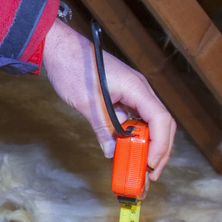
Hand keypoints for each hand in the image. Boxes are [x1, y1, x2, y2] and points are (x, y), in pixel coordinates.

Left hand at [39, 20, 174, 179]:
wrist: (60, 47)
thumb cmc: (72, 67)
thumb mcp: (87, 103)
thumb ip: (102, 127)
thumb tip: (111, 152)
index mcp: (136, 87)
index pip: (160, 119)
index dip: (160, 144)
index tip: (150, 164)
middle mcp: (140, 90)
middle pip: (162, 124)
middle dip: (159, 150)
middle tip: (149, 173)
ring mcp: (133, 93)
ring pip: (151, 123)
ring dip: (148, 145)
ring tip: (140, 166)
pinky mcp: (123, 96)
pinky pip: (137, 119)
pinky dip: (135, 136)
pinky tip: (128, 150)